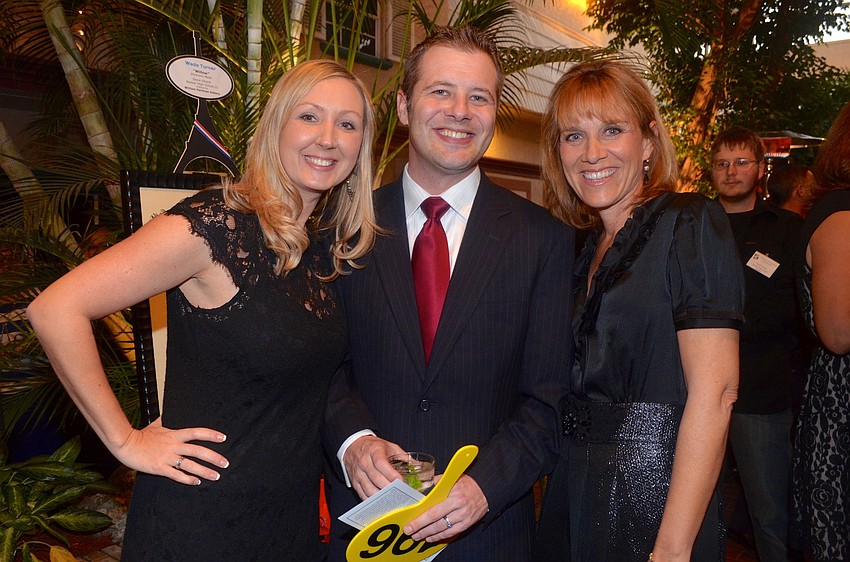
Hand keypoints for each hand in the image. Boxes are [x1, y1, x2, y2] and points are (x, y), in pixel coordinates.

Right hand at [113, 417, 228, 484]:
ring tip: (216, 476)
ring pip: (191, 465)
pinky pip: (177, 475)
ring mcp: (167, 457)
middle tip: (225, 463)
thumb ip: (166, 420)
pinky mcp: (159, 468)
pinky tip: (197, 482)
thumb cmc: (140, 435)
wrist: (125, 444)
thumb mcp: (156, 424)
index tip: (223, 438)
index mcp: (174, 434)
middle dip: (214, 457)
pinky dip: (188, 479)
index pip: (197, 432)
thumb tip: (169, 411)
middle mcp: (174, 446)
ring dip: (205, 471)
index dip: (211, 434)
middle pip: (198, 451)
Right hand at [343, 435, 405, 498]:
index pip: (381, 463)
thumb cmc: (373, 446)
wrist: (354, 445)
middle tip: (399, 494)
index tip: (400, 481)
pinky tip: (380, 502)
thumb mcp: (388, 446)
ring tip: (391, 500)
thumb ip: (402, 455)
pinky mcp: (354, 481)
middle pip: (375, 478)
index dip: (390, 474)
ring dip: (380, 496)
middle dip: (388, 487)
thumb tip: (416, 464)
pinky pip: (362, 493)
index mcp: (374, 450)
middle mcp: (364, 461)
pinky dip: (371, 500)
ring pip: (368, 488)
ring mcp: (358, 472)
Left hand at [403, 475, 488, 541]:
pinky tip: (431, 537)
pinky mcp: (467, 524)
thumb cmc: (467, 483)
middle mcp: (459, 508)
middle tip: (410, 532)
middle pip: (436, 522)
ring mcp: (464, 517)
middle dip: (421, 529)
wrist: (486, 490)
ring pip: (443, 530)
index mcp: (454, 495)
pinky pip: (451, 533)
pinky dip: (440, 536)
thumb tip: (420, 490)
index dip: (420, 520)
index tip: (409, 524)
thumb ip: (436, 484)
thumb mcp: (451, 479)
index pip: (433, 511)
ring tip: (418, 536)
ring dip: (428, 534)